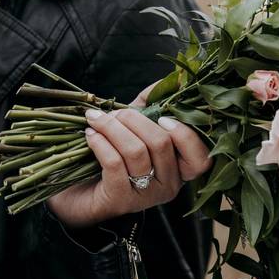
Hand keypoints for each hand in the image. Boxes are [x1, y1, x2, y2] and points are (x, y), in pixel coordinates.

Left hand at [45, 80, 213, 227]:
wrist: (77, 195)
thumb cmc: (110, 158)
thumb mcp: (135, 129)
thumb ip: (152, 106)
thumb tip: (167, 79)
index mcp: (180, 170)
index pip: (200, 158)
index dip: (185, 134)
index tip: (161, 116)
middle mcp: (169, 186)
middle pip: (161, 144)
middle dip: (134, 119)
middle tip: (113, 113)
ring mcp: (146, 196)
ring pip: (136, 151)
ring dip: (113, 128)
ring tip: (95, 120)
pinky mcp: (120, 200)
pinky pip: (115, 163)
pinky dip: (101, 142)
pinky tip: (90, 135)